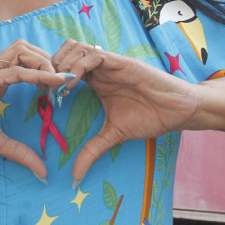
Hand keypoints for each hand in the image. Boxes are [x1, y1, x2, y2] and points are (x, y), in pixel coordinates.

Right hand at [0, 40, 62, 180]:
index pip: (26, 61)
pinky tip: (53, 81)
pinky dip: (37, 74)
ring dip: (45, 62)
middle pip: (27, 48)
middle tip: (61, 82)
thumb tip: (43, 172)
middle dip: (50, 59)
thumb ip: (20, 153)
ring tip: (58, 81)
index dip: (46, 69)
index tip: (61, 88)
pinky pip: (15, 71)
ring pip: (23, 51)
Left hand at [51, 39, 201, 183]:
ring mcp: (111, 63)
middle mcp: (101, 67)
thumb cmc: (150, 117)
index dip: (51, 78)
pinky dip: (79, 67)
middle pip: (65, 50)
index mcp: (96, 79)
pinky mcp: (123, 62)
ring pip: (77, 48)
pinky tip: (74, 85)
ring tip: (59, 87)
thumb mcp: (113, 136)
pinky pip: (95, 55)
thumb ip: (92, 151)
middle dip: (51, 67)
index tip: (44, 97)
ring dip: (62, 65)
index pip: (65, 66)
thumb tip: (74, 177)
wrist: (179, 111)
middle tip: (47, 89)